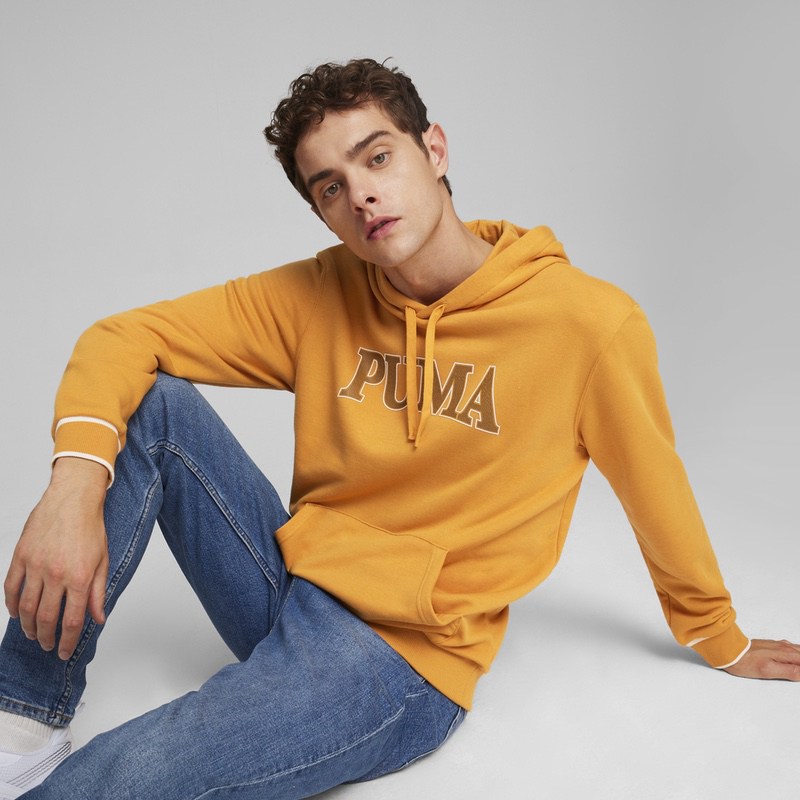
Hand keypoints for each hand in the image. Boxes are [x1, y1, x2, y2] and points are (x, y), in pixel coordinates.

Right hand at [4, 458, 108, 659]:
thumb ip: (97, 592)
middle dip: (46, 638)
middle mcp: (55, 574)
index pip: (71, 621)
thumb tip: (98, 619)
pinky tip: (17, 614)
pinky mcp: (21, 556)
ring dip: (28, 626)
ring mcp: (35, 566)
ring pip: (27, 607)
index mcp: (79, 577)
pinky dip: (12, 604)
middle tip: (47, 646)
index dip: (66, 642)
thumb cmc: (91, 527)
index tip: (63, 652)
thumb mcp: (103, 561)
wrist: (73, 499)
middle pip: (47, 618)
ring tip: (33, 634)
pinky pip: (12, 587)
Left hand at [723, 639, 799, 680]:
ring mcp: (778, 645)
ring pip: (798, 650)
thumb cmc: (746, 662)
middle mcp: (784, 647)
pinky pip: (790, 648)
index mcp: (786, 653)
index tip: (799, 675)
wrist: (730, 650)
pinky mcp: (772, 645)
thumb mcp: (769, 671)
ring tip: (797, 666)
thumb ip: (790, 671)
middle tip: (797, 672)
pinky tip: (794, 657)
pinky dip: (796, 653)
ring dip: (799, 657)